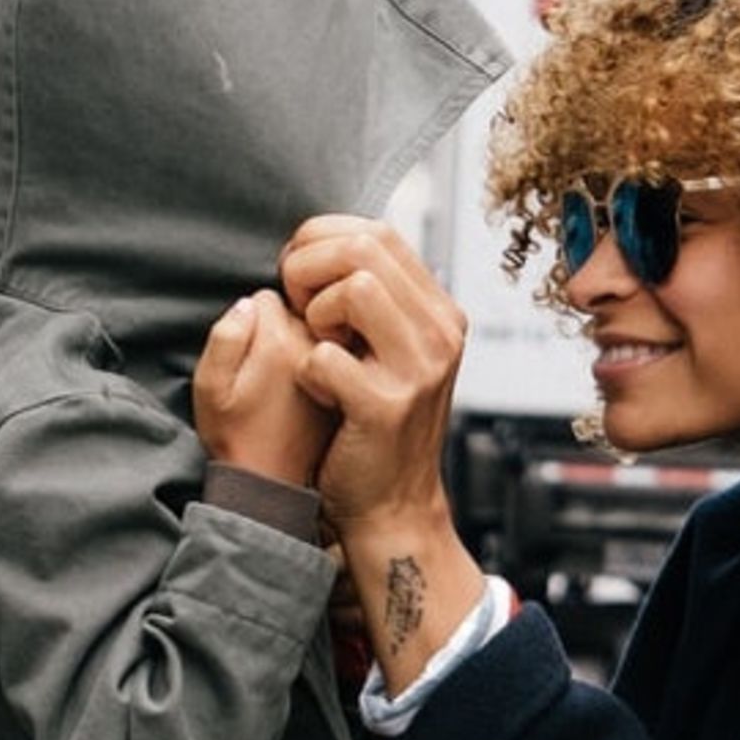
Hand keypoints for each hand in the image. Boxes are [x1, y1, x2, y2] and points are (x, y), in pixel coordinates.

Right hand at [194, 289, 333, 485]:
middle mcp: (317, 345)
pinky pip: (342, 352)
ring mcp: (343, 361)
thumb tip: (250, 302)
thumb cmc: (236, 437)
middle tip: (269, 371)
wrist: (276, 486)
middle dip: (283, 326)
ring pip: (324, 328)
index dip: (252, 323)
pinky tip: (316, 391)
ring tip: (290, 384)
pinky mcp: (356, 380)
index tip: (249, 357)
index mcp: (279, 340)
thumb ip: (225, 337)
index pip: (267, 297)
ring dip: (309, 343)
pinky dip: (331, 362)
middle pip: (301, 307)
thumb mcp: (210, 389)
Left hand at [279, 217, 485, 692]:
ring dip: (314, 313)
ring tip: (315, 346)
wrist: (392, 507)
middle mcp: (441, 334)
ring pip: (354, 287)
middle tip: (298, 310)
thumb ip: (375, 299)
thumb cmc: (373, 424)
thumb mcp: (391, 351)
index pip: (378, 232)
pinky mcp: (388, 407)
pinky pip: (325, 355)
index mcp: (440, 312)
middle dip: (309, 268)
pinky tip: (321, 392)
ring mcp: (420, 370)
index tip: (301, 281)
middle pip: (364, 247)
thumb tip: (329, 243)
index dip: (322, 242)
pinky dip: (307, 371)